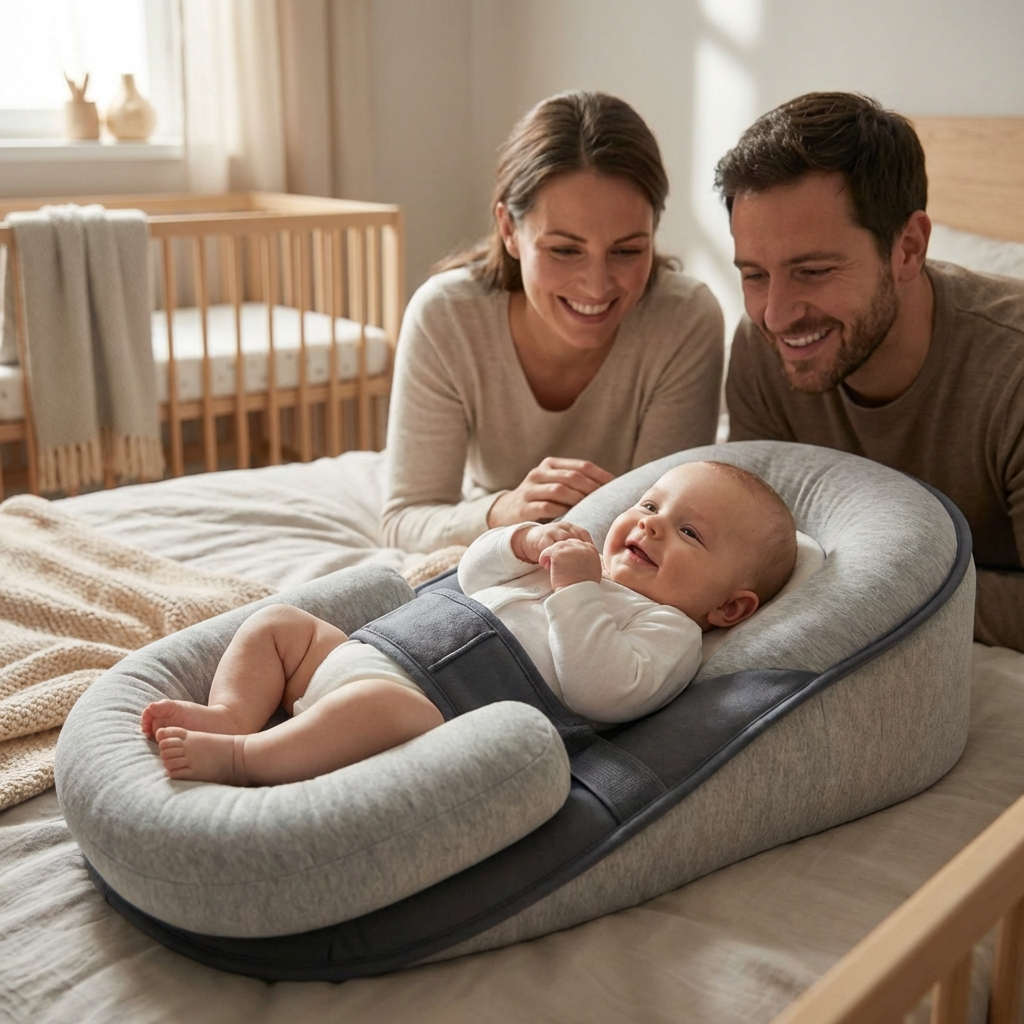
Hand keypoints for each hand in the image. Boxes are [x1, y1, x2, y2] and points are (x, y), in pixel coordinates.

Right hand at [487, 458, 613, 526]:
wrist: (505, 511)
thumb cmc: (539, 499)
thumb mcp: (553, 484)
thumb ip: (574, 483)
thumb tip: (609, 488)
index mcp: (550, 465)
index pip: (581, 466)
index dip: (600, 476)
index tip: (615, 487)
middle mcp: (539, 473)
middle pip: (571, 477)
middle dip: (591, 488)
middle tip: (606, 500)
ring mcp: (529, 489)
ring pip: (559, 490)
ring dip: (578, 499)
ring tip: (591, 508)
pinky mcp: (523, 507)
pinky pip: (546, 507)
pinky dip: (562, 511)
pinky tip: (572, 516)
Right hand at [511, 522, 594, 563]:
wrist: (531, 539)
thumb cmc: (553, 544)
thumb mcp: (566, 543)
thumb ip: (577, 548)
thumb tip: (596, 561)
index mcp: (571, 527)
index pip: (584, 534)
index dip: (588, 546)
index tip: (591, 558)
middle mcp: (563, 526)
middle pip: (575, 537)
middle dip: (579, 551)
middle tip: (582, 564)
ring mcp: (553, 531)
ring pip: (563, 541)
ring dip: (566, 554)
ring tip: (568, 567)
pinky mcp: (543, 538)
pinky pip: (550, 547)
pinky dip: (554, 557)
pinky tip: (554, 566)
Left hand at [540, 538, 602, 590]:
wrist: (579, 594)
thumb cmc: (584, 587)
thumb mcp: (593, 570)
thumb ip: (588, 560)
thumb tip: (579, 559)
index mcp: (591, 550)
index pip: (576, 544)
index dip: (569, 553)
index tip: (565, 562)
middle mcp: (582, 546)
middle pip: (566, 543)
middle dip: (560, 553)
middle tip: (556, 565)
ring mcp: (570, 549)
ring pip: (556, 546)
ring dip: (551, 556)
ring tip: (549, 566)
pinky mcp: (558, 553)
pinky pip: (547, 552)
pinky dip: (544, 558)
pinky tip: (545, 566)